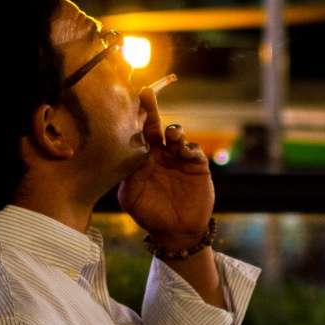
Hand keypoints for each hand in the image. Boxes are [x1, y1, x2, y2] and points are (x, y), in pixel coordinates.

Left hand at [116, 88, 214, 243]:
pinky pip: (193, 151)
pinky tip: (184, 152)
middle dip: (151, 109)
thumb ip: (128, 178)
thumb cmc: (149, 214)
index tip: (127, 102)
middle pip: (155, 126)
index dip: (134, 119)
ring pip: (176, 135)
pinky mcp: (197, 166)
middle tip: (146, 93)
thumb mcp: (131, 197)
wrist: (176, 231)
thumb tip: (129, 159)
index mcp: (143, 158)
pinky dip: (189, 148)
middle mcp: (160, 154)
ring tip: (172, 135)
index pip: (137, 134)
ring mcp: (179, 158)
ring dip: (174, 131)